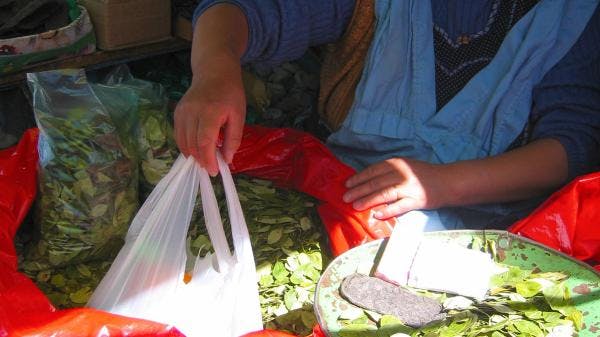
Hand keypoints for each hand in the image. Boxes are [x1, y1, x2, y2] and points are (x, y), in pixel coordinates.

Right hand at [174, 57, 245, 175]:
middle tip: (211, 168)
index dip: (208, 160)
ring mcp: (181, 111)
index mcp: (210, 112)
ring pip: (182, 141)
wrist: (214, 71)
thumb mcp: (239, 115)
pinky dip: (186, 145)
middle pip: (192, 144)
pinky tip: (196, 149)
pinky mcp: (177, 112)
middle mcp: (192, 112)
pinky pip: (178, 134)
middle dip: (201, 160)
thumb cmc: (230, 93)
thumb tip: (227, 160)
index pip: (204, 142)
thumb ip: (233, 138)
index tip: (214, 171)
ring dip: (192, 155)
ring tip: (205, 160)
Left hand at [342, 158, 451, 218]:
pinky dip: (387, 210)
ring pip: (384, 194)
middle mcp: (401, 174)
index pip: (373, 171)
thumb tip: (367, 182)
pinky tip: (377, 214)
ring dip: (368, 200)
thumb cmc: (423, 174)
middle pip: (375, 183)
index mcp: (397, 164)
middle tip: (346, 198)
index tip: (347, 184)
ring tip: (356, 206)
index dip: (359, 178)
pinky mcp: (416, 200)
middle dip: (359, 190)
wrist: (448, 181)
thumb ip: (388, 172)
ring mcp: (409, 187)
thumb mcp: (405, 167)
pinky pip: (399, 206)